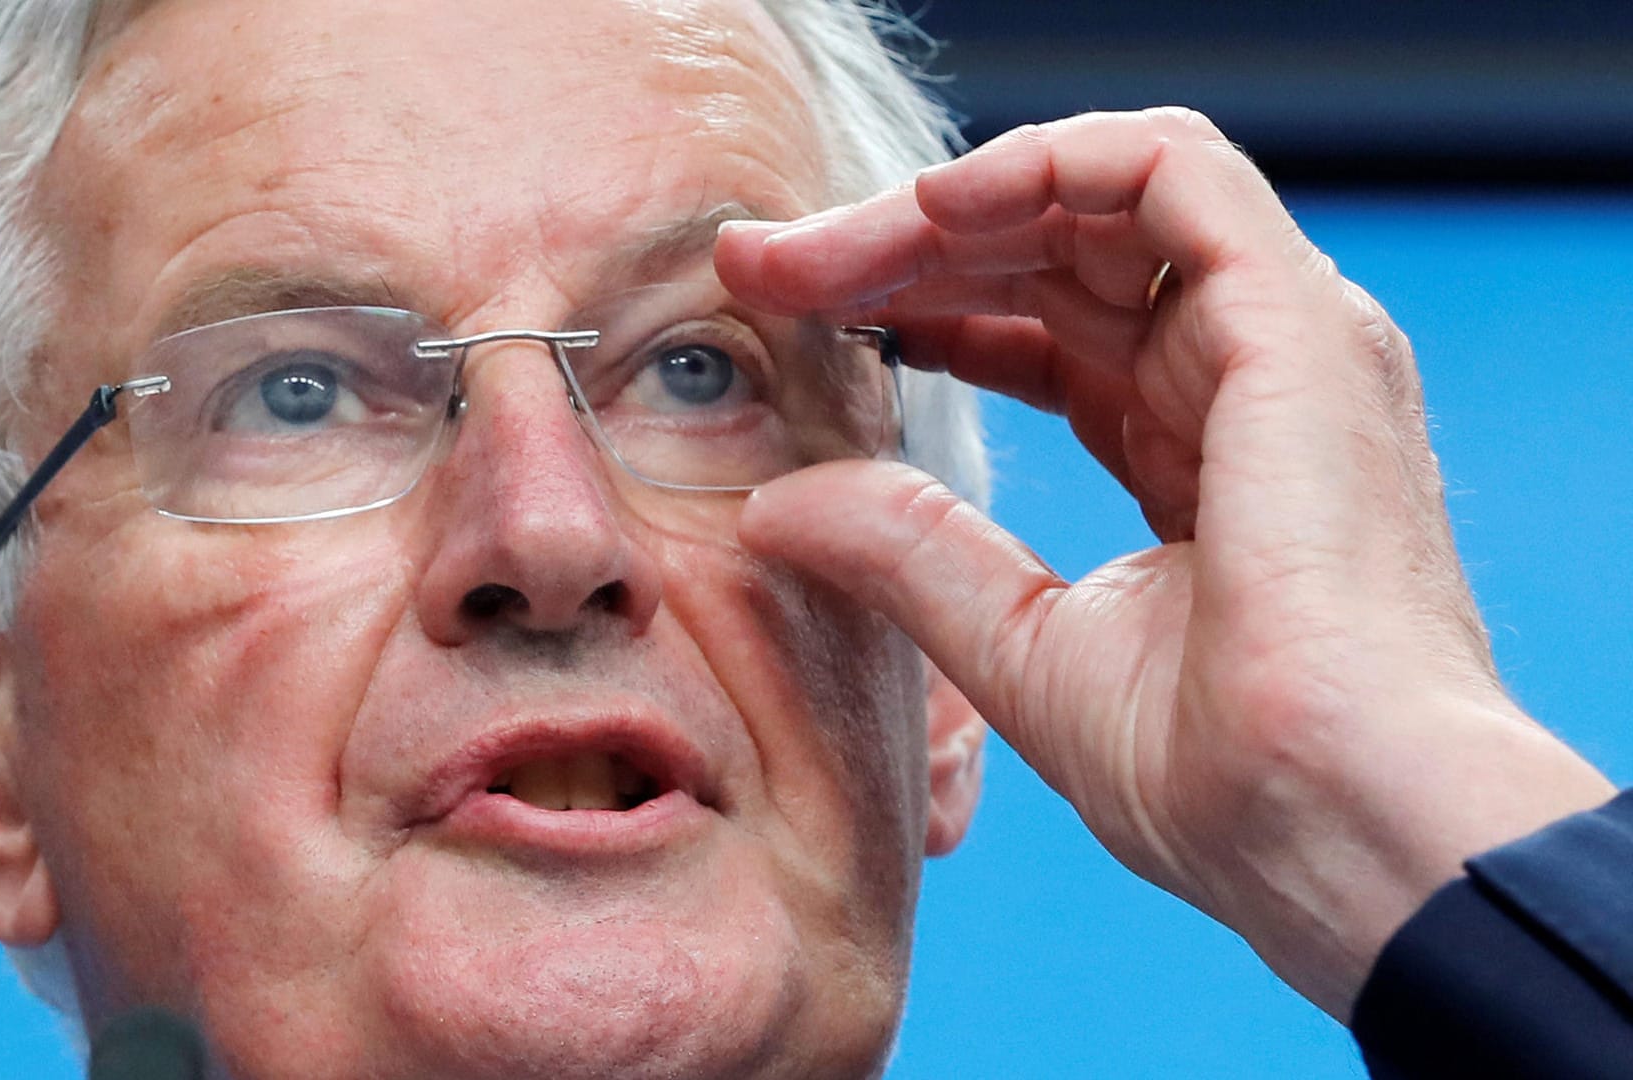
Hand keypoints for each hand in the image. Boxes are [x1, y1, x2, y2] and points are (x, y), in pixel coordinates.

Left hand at [716, 108, 1613, 1016]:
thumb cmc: (1218, 780)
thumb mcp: (1020, 648)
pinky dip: (1044, 166)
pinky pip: (1170, 172)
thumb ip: (908, 554)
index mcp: (1194, 456)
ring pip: (1096, 203)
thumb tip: (774, 505)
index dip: (919, 311)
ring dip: (946, 208)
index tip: (795, 322)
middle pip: (1053, 262)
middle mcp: (1242, 381)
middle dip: (900, 250)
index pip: (1047, 338)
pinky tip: (928, 213)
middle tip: (766, 272)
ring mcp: (1279, 343)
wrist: (1328, 825)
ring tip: (821, 255)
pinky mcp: (1293, 322)